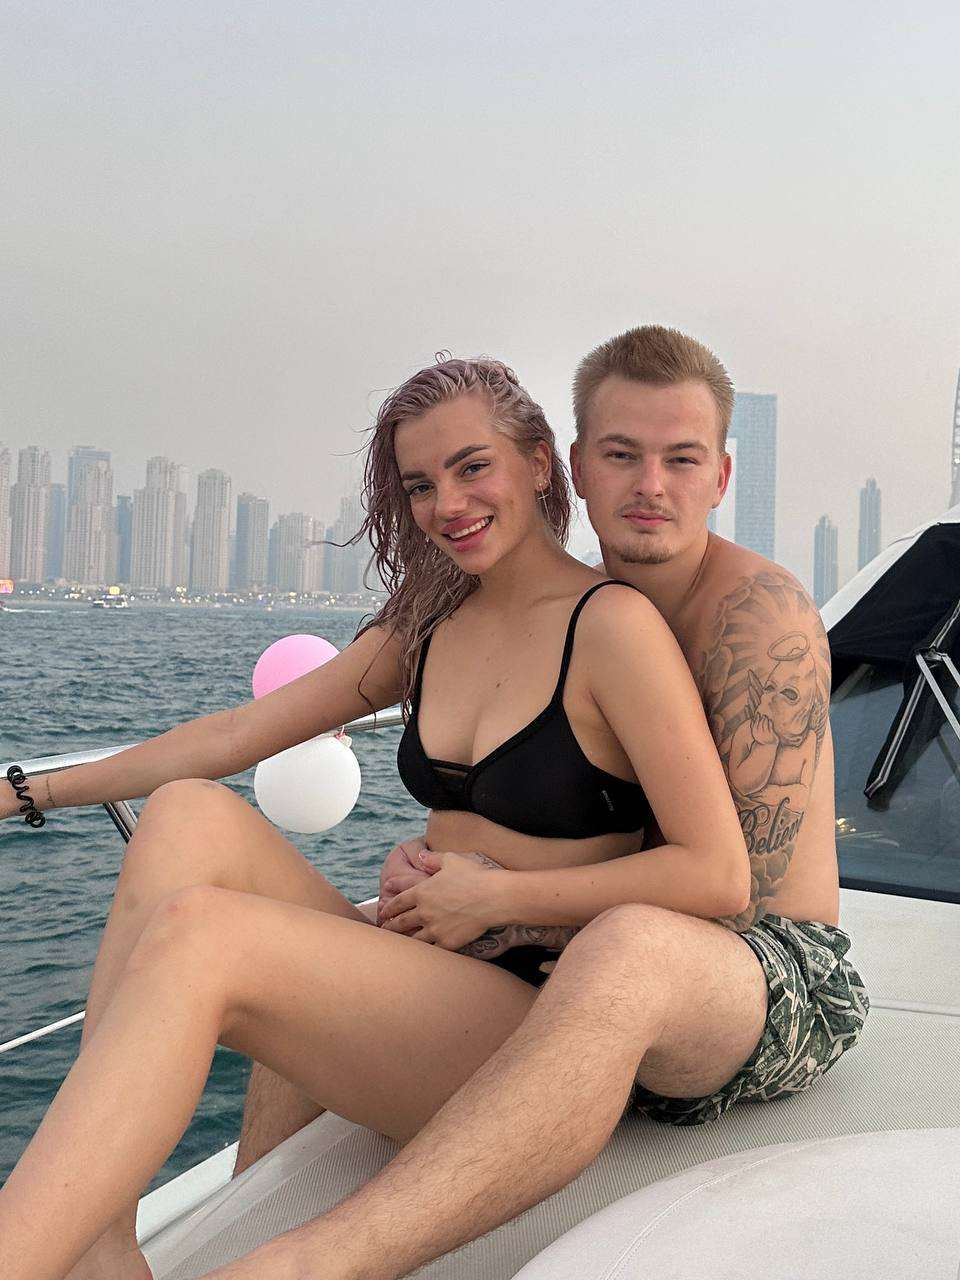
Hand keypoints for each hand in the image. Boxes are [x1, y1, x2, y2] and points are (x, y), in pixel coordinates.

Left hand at [378, 849, 509, 950]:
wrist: (492, 897)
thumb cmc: (473, 875)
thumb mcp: (451, 860)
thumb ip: (433, 859)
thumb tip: (421, 854)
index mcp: (422, 892)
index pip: (398, 902)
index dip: (388, 908)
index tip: (383, 913)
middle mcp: (424, 912)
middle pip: (401, 923)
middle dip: (390, 927)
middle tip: (385, 931)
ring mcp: (435, 929)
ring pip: (413, 940)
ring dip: (404, 942)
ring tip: (399, 945)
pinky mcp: (447, 942)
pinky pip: (432, 950)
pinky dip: (425, 952)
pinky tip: (422, 954)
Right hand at [751, 713, 777, 745]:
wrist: (767, 746)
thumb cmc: (761, 737)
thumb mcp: (756, 733)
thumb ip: (754, 726)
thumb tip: (753, 717)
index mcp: (755, 734)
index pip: (754, 724)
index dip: (756, 718)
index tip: (757, 714)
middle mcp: (760, 734)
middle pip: (760, 723)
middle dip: (761, 718)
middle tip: (763, 715)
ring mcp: (766, 734)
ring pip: (765, 724)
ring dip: (765, 719)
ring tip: (766, 717)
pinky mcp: (771, 734)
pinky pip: (770, 726)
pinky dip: (770, 722)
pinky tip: (770, 720)